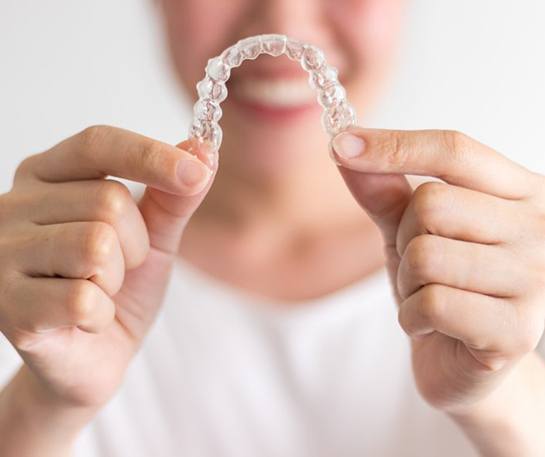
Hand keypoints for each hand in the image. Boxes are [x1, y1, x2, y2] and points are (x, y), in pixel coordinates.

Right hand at [0, 126, 214, 410]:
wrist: (93, 357)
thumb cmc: (121, 288)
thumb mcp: (154, 236)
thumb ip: (174, 196)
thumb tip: (204, 149)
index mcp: (47, 176)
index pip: (98, 144)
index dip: (150, 155)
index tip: (197, 172)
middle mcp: (12, 205)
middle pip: (107, 201)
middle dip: (135, 244)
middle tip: (119, 269)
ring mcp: (0, 255)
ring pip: (95, 245)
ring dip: (117, 278)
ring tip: (99, 290)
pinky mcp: (6, 306)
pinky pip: (83, 297)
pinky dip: (102, 314)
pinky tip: (85, 321)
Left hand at [331, 128, 544, 412]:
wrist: (467, 362)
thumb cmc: (445, 285)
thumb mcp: (411, 231)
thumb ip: (385, 191)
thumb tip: (344, 143)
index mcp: (520, 192)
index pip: (455, 151)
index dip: (394, 145)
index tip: (340, 144)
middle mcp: (540, 228)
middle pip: (432, 203)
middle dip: (405, 239)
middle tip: (420, 268)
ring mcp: (537, 281)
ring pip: (426, 255)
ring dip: (408, 283)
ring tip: (429, 298)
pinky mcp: (517, 331)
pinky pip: (433, 303)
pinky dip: (412, 317)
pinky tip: (433, 327)